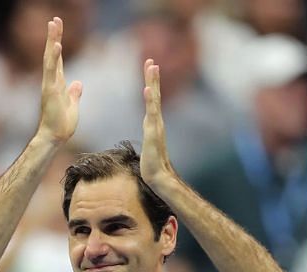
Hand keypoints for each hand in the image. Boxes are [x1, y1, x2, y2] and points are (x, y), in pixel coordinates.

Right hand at [36, 17, 81, 143]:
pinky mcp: (50, 91)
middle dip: (53, 36)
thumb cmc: (62, 124)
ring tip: (53, 24)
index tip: (57, 28)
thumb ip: (74, 93)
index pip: (57, 59)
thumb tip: (78, 83)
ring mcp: (49, 84)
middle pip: (52, 54)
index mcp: (57, 83)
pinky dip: (54, 58)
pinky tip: (56, 45)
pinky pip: (52, 71)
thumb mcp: (72, 105)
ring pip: (50, 58)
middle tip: (55, 19)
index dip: (57, 43)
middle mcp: (51, 81)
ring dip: (52, 40)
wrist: (55, 138)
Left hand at [140, 58, 175, 188]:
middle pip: (155, 94)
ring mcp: (156, 126)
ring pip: (154, 100)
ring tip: (152, 67)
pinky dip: (150, 101)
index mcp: (154, 121)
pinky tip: (147, 90)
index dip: (151, 82)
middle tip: (150, 60)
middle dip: (152, 77)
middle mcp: (157, 121)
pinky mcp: (153, 133)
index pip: (152, 98)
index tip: (149, 67)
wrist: (158, 176)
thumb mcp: (148, 143)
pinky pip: (151, 114)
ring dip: (153, 83)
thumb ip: (149, 133)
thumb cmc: (152, 163)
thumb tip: (148, 128)